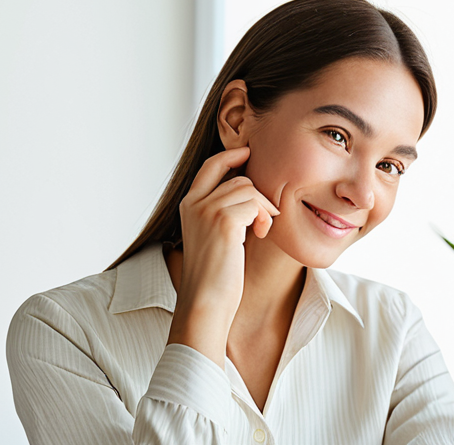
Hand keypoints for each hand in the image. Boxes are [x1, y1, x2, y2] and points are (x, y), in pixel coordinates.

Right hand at [166, 147, 279, 367]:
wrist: (206, 302)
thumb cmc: (214, 276)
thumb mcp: (213, 236)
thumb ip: (222, 211)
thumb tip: (248, 189)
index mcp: (188, 205)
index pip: (211, 166)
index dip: (231, 156)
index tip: (248, 152)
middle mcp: (194, 203)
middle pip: (238, 179)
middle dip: (258, 197)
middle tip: (262, 222)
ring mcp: (207, 210)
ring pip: (249, 189)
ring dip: (264, 209)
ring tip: (260, 231)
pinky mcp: (223, 221)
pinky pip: (255, 204)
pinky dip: (264, 219)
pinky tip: (260, 236)